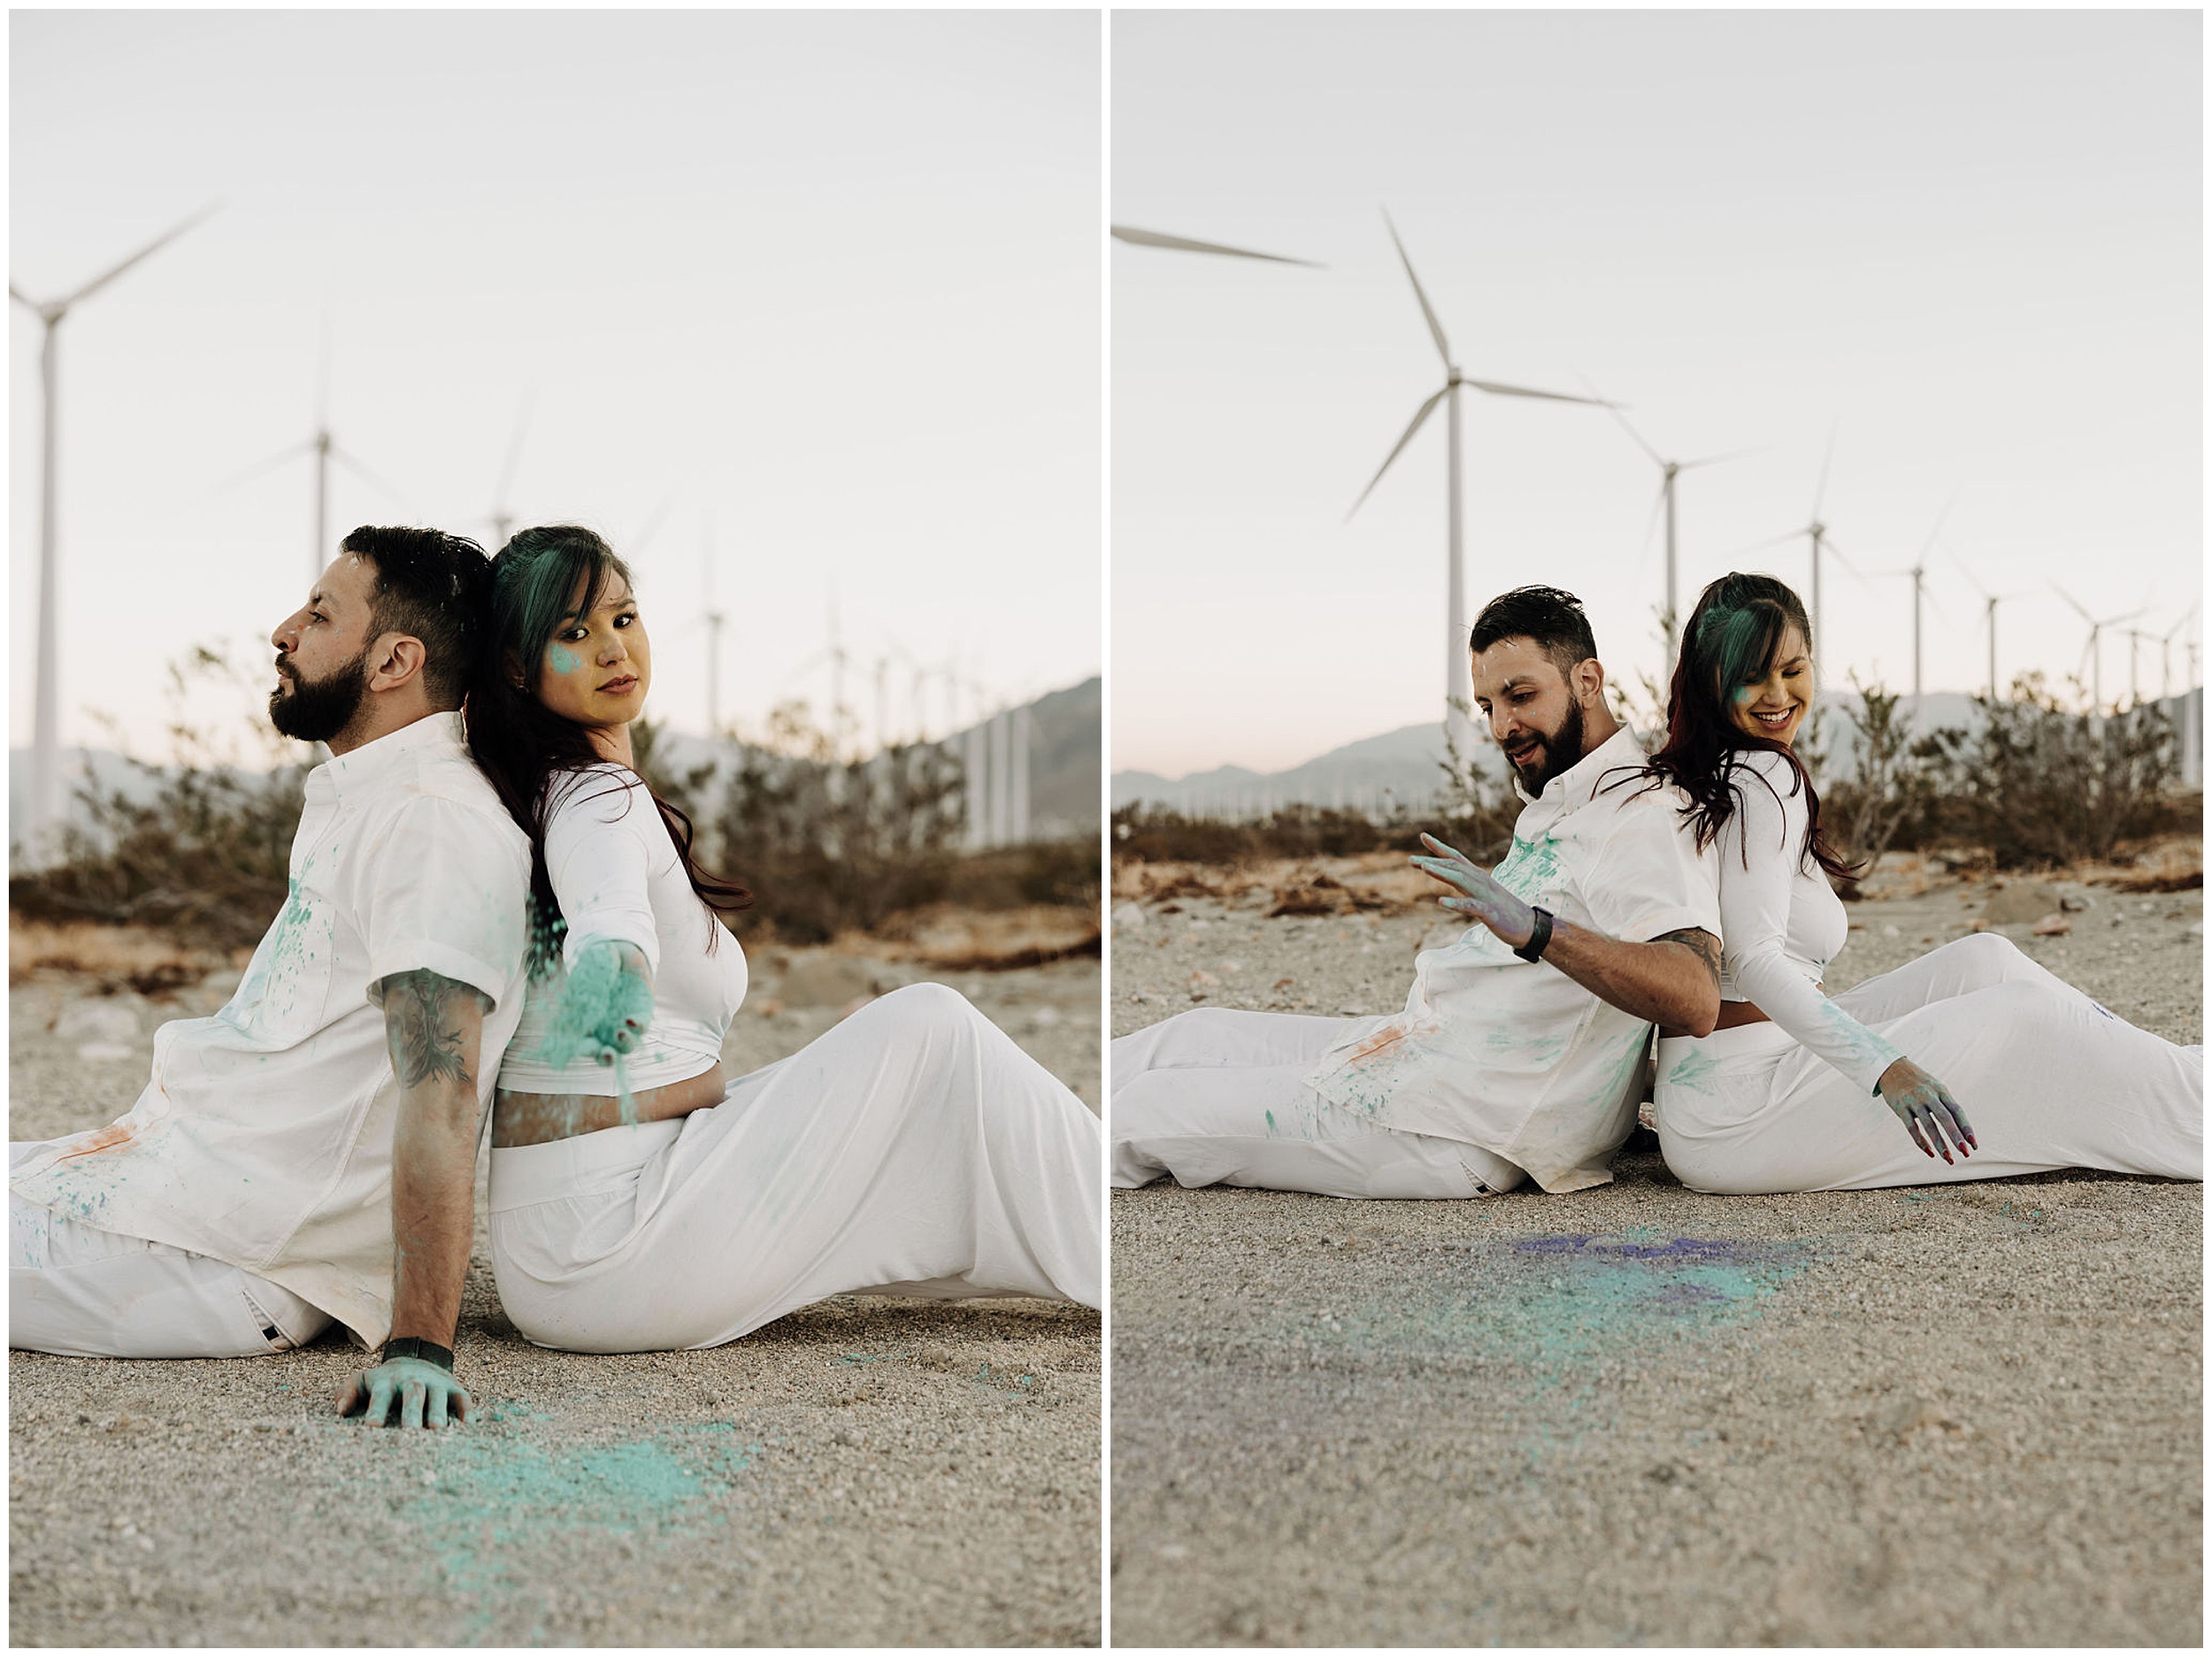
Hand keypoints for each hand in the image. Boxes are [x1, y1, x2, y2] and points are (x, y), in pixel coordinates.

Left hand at [335, 1357, 472, 1429]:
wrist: (416, 1359)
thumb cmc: (384, 1382)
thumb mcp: (362, 1380)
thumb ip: (347, 1392)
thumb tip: (341, 1411)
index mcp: (388, 1382)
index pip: (381, 1395)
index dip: (377, 1410)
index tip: (372, 1427)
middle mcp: (412, 1381)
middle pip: (413, 1394)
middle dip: (412, 1412)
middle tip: (410, 1432)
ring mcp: (435, 1383)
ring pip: (438, 1396)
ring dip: (438, 1412)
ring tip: (437, 1430)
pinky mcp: (453, 1388)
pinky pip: (462, 1398)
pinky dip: (466, 1410)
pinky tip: (468, 1425)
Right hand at [539, 939, 654, 1068]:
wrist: (616, 951)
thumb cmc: (593, 966)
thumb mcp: (585, 978)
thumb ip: (582, 997)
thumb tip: (578, 1019)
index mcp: (585, 1026)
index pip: (582, 1046)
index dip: (583, 1050)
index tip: (583, 1047)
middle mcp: (604, 1030)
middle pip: (605, 1054)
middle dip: (605, 1057)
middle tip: (606, 1053)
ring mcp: (623, 1024)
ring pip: (625, 1047)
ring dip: (624, 1044)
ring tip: (620, 1033)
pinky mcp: (641, 1015)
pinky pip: (641, 1029)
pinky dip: (636, 1028)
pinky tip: (629, 1021)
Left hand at [1410, 832, 1535, 948]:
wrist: (1530, 927)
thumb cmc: (1505, 911)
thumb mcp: (1483, 893)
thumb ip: (1468, 884)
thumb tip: (1453, 876)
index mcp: (1478, 878)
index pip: (1456, 858)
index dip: (1439, 847)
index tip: (1423, 836)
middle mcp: (1481, 882)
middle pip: (1454, 867)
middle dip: (1432, 861)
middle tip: (1410, 859)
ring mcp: (1486, 897)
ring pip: (1461, 881)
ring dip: (1442, 873)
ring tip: (1424, 868)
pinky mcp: (1491, 913)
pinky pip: (1471, 907)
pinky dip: (1456, 904)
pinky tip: (1441, 902)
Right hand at [1876, 1057, 1975, 1164]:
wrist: (1891, 1067)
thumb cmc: (1918, 1081)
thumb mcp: (1935, 1087)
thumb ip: (1946, 1104)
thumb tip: (1961, 1128)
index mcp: (1941, 1090)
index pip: (1957, 1111)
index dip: (1966, 1128)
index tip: (1974, 1144)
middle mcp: (1928, 1095)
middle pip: (1945, 1118)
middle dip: (1956, 1137)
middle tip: (1965, 1153)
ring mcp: (1913, 1101)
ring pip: (1929, 1125)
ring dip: (1940, 1143)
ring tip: (1948, 1158)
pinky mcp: (1900, 1107)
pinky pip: (1912, 1127)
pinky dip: (1921, 1141)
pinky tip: (1929, 1152)